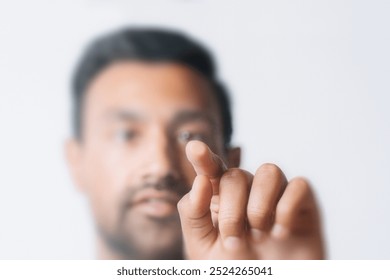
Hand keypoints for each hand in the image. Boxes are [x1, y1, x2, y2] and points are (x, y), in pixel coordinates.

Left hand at [178, 140, 324, 258]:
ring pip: (269, 171)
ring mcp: (277, 195)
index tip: (193, 148)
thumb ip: (194, 214)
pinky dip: (287, 209)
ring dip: (258, 206)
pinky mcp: (304, 205)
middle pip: (237, 175)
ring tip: (258, 235)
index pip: (212, 169)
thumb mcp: (203, 246)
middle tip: (233, 243)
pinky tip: (281, 233)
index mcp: (221, 197)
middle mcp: (249, 190)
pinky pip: (299, 185)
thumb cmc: (235, 266)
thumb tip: (200, 180)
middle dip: (232, 212)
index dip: (204, 158)